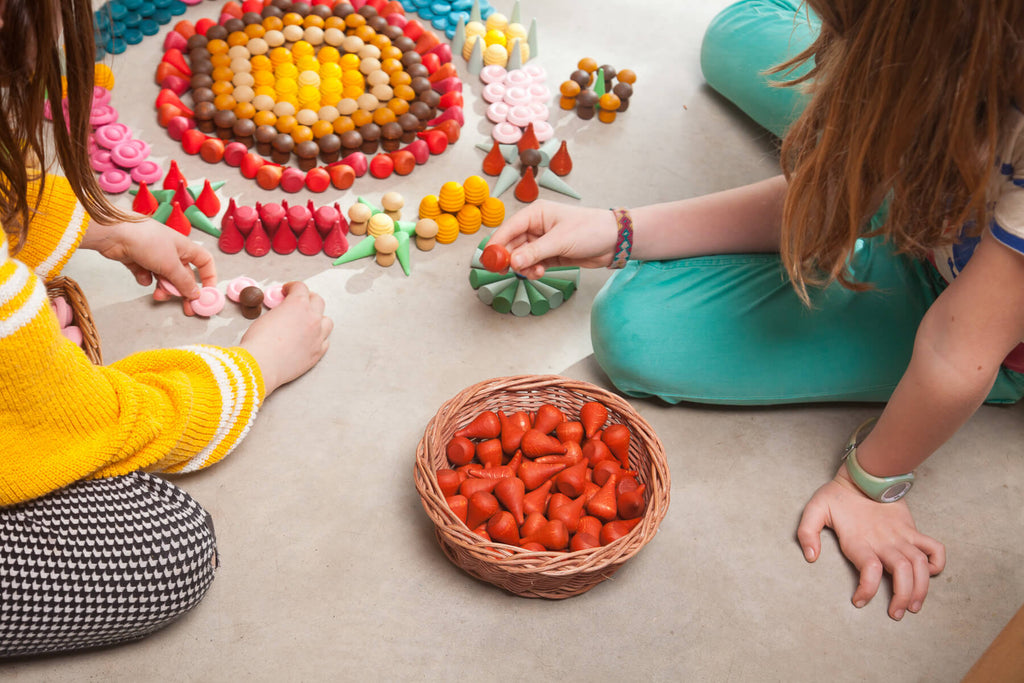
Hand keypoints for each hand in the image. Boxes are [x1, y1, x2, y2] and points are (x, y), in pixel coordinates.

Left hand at [80, 219, 216, 314]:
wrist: (116, 234)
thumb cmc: (147, 241)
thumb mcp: (171, 265)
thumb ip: (184, 282)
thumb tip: (195, 294)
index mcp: (184, 248)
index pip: (204, 262)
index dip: (208, 277)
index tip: (206, 293)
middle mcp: (171, 252)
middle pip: (183, 276)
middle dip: (183, 291)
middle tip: (186, 308)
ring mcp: (154, 256)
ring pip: (165, 278)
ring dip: (163, 289)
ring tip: (157, 294)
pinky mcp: (138, 260)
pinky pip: (147, 275)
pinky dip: (145, 278)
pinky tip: (141, 275)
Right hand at [238, 282, 331, 395]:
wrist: (261, 364)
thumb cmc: (259, 342)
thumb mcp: (266, 317)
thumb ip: (280, 312)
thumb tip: (283, 314)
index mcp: (298, 305)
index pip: (300, 287)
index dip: (292, 287)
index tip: (288, 290)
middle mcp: (312, 318)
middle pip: (317, 301)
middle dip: (308, 299)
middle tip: (300, 302)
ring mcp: (318, 335)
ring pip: (326, 321)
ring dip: (318, 318)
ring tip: (307, 321)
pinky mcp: (318, 352)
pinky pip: (325, 341)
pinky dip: (319, 338)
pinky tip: (310, 339)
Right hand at [489, 200, 619, 278]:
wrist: (614, 241)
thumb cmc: (590, 230)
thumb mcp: (560, 241)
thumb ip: (534, 252)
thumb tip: (513, 262)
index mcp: (536, 213)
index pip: (508, 228)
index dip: (497, 244)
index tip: (489, 260)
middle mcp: (536, 226)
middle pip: (512, 244)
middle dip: (510, 259)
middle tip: (507, 272)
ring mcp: (543, 240)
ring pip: (521, 257)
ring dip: (524, 267)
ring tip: (535, 272)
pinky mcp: (550, 254)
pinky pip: (532, 264)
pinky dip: (533, 270)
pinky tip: (540, 272)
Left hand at [797, 464, 944, 619]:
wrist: (864, 473)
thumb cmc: (837, 494)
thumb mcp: (814, 509)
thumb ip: (807, 532)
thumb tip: (811, 557)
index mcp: (859, 540)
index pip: (869, 570)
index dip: (867, 590)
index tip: (859, 602)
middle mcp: (883, 541)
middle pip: (902, 573)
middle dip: (903, 597)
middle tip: (897, 614)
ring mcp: (900, 536)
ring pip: (919, 565)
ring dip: (921, 588)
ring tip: (915, 606)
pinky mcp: (911, 530)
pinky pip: (933, 547)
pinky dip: (937, 562)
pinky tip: (930, 573)